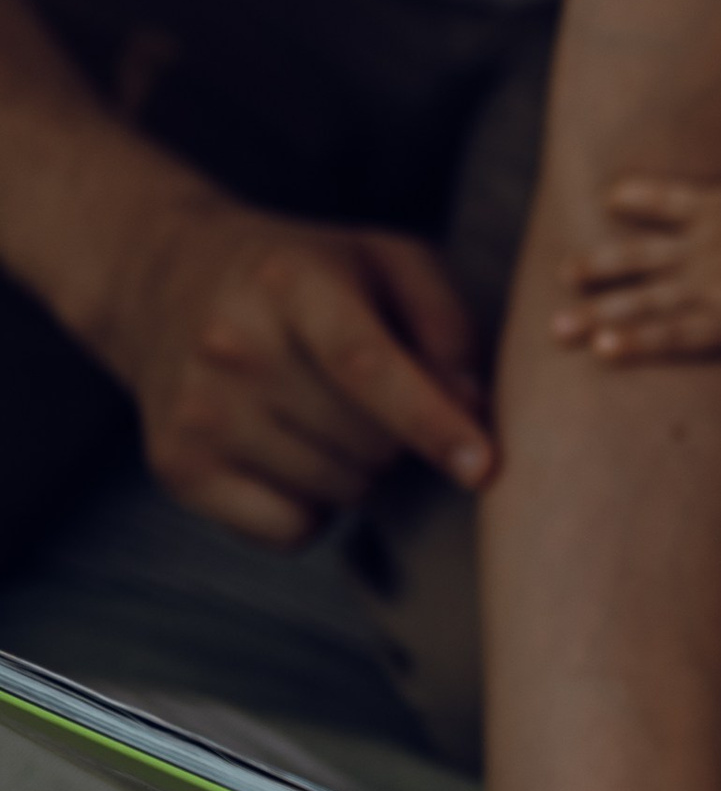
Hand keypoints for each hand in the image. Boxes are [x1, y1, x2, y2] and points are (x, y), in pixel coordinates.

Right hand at [94, 187, 488, 547]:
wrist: (167, 282)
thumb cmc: (305, 278)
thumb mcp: (385, 261)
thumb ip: (445, 323)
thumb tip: (472, 409)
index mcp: (291, 281)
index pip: (366, 365)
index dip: (431, 421)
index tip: (482, 468)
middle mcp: (232, 344)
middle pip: (367, 443)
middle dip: (401, 437)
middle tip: (374, 399)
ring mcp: (198, 409)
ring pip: (338, 492)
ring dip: (360, 471)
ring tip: (326, 416)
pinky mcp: (178, 466)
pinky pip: (291, 529)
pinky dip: (313, 507)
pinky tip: (292, 452)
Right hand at [554, 169, 720, 408]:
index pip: (675, 336)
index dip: (637, 343)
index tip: (599, 350)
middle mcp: (712, 281)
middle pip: (646, 302)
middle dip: (599, 315)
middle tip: (557, 327)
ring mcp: (710, 239)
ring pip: (645, 254)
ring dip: (604, 263)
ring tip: (565, 273)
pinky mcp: (716, 202)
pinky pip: (671, 197)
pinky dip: (642, 194)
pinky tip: (611, 195)